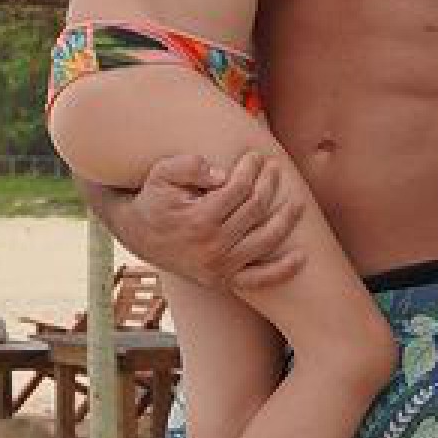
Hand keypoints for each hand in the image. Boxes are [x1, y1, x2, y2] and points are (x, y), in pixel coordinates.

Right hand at [132, 149, 307, 291]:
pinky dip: (282, 270)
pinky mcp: (223, 280)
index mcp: (200, 219)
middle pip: (256, 210)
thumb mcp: (161, 174)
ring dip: (286, 218)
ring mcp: (220, 267)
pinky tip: (301, 256)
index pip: (240, 188)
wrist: (137, 236)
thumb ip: (190, 166)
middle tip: (273, 169)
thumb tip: (222, 174)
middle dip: (269, 184)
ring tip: (295, 201)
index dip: (251, 169)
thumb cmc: (153, 199)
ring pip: (266, 240)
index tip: (255, 157)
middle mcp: (213, 246)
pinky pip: (259, 279)